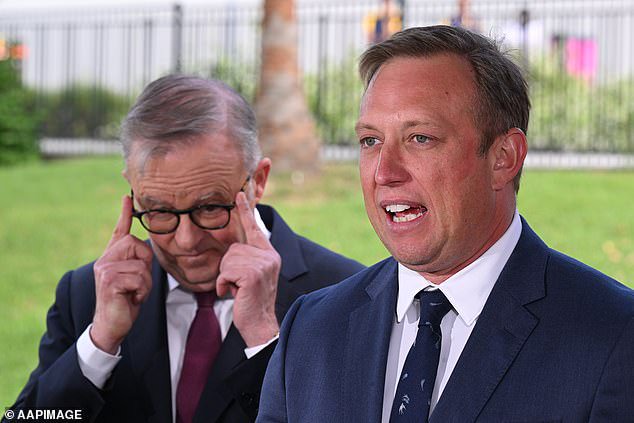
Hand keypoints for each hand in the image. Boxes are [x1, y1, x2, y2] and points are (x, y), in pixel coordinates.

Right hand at [91, 195, 153, 353]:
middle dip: (145, 264)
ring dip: (144, 283)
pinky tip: (131, 299)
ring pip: (141, 264)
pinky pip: (139, 277)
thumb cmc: (126, 302)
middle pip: (137, 244)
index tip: (127, 196)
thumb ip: (137, 262)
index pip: (119, 231)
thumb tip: (144, 246)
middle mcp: (105, 259)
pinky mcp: (109, 279)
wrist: (111, 326)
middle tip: (137, 283)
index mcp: (112, 256)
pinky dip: (141, 291)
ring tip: (133, 293)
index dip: (124, 213)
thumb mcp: (134, 278)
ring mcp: (104, 268)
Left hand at [216, 192, 280, 346]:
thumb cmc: (251, 302)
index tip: (239, 193)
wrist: (261, 325)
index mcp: (269, 254)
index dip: (245, 210)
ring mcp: (262, 265)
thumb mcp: (252, 275)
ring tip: (238, 290)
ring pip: (227, 260)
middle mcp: (268, 256)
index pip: (254, 228)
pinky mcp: (252, 275)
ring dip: (225, 278)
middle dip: (228, 268)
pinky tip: (235, 294)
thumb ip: (247, 258)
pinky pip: (225, 272)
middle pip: (233, 248)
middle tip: (239, 285)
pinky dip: (223, 285)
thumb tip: (232, 247)